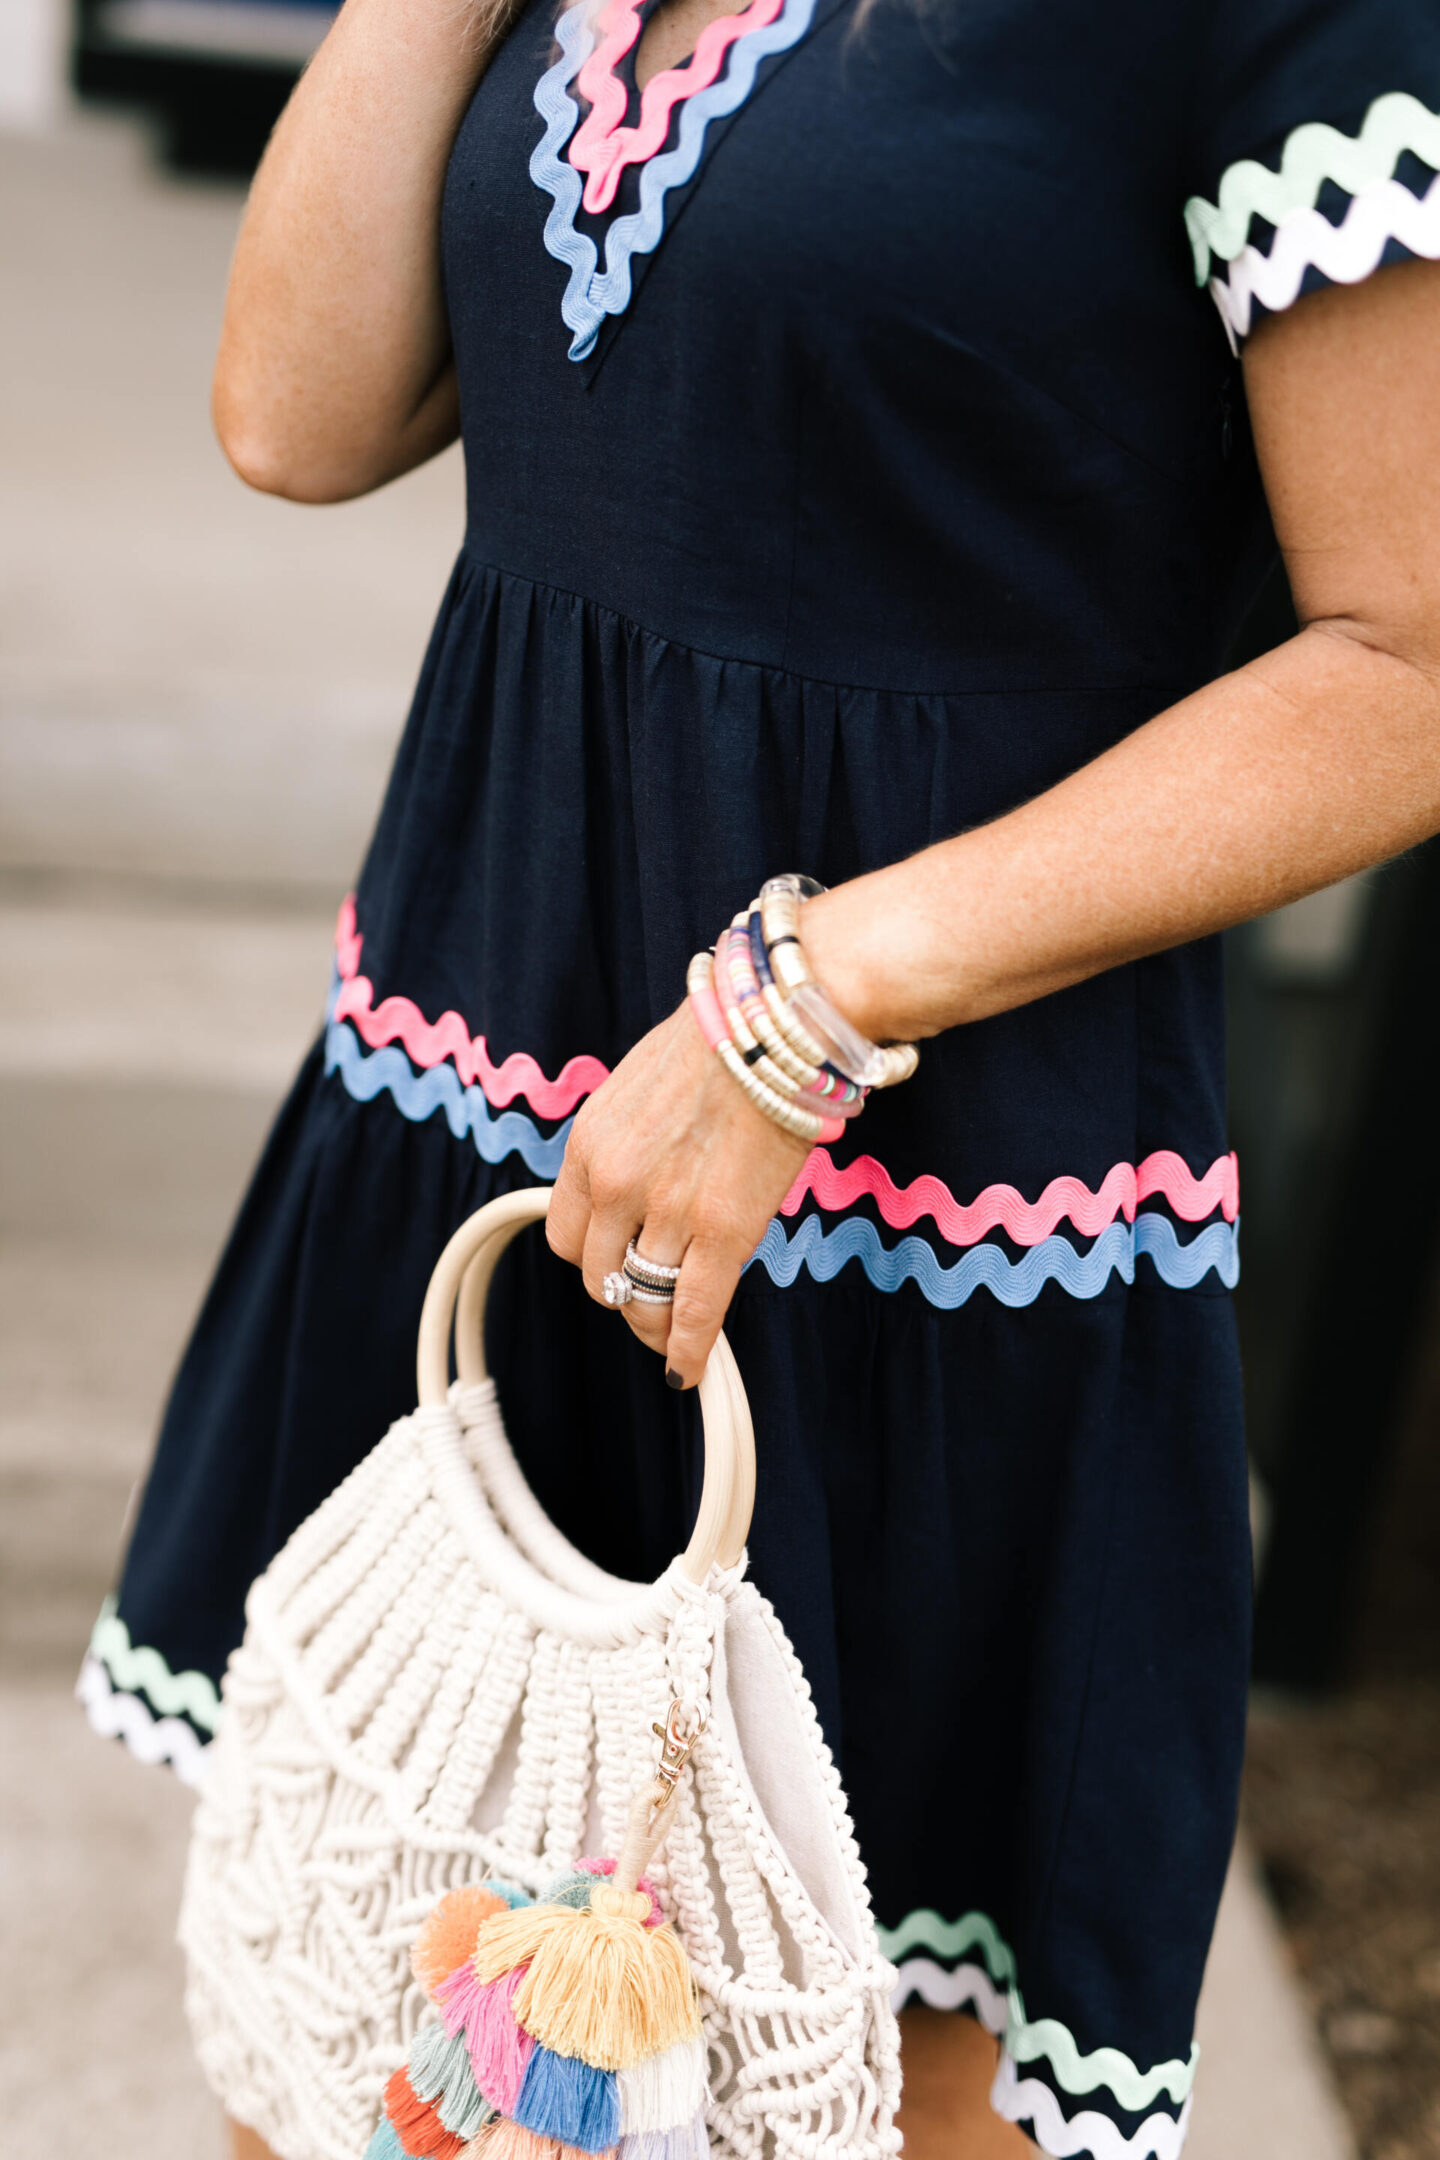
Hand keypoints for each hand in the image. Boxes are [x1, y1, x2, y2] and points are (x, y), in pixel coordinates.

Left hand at [546, 1003, 811, 1385]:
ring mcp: (666, 1212)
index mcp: (589, 1145)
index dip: (592, 1256)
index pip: (564, 1232)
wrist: (773, 1023)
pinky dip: (687, 1351)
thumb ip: (625, 1142)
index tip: (615, 1262)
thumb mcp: (638, 1088)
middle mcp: (615, 1184)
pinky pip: (694, 1312)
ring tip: (670, 1338)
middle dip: (623, 1291)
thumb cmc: (719, 1041)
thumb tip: (638, 1181)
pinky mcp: (722, 1232)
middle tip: (650, 1297)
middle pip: (596, 1275)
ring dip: (655, 1325)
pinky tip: (687, 1371)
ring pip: (642, 1300)